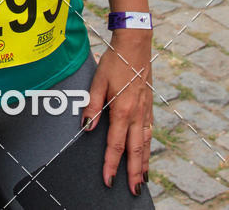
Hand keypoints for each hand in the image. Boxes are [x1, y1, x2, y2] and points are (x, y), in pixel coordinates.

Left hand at [81, 30, 152, 195]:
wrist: (135, 44)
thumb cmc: (115, 61)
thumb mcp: (98, 80)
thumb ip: (92, 105)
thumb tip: (86, 127)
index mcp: (122, 110)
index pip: (115, 144)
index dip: (111, 164)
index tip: (108, 179)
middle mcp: (136, 114)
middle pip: (135, 150)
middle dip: (133, 172)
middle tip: (133, 191)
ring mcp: (145, 110)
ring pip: (146, 143)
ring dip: (144, 163)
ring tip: (143, 179)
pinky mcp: (149, 104)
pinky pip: (150, 131)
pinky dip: (149, 146)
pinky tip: (148, 151)